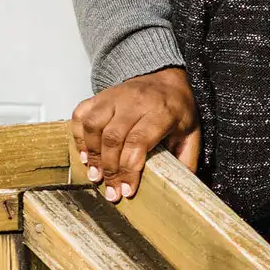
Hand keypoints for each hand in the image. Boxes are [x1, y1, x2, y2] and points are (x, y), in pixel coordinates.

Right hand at [71, 68, 198, 201]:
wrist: (165, 78)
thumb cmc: (177, 109)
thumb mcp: (192, 133)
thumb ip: (186, 159)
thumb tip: (179, 188)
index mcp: (161, 111)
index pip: (138, 142)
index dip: (129, 169)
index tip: (126, 190)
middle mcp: (135, 101)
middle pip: (113, 138)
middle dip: (110, 169)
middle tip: (111, 192)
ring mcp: (114, 96)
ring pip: (93, 126)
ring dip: (92, 154)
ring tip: (95, 175)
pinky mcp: (100, 96)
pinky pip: (81, 114)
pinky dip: (78, 136)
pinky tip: (85, 155)